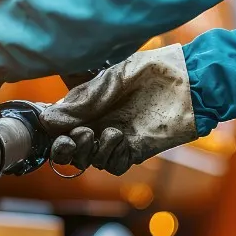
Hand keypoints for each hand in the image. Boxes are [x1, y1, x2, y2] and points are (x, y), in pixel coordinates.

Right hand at [39, 44, 197, 175]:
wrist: (189, 80)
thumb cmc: (150, 71)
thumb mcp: (109, 80)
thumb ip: (79, 103)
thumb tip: (46, 121)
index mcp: (89, 106)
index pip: (61, 129)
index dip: (54, 135)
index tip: (54, 132)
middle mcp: (100, 124)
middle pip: (71, 151)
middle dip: (68, 149)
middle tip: (80, 134)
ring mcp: (117, 139)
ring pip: (90, 160)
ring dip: (89, 150)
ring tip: (102, 131)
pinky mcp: (136, 150)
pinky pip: (113, 164)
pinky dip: (109, 155)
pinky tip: (117, 137)